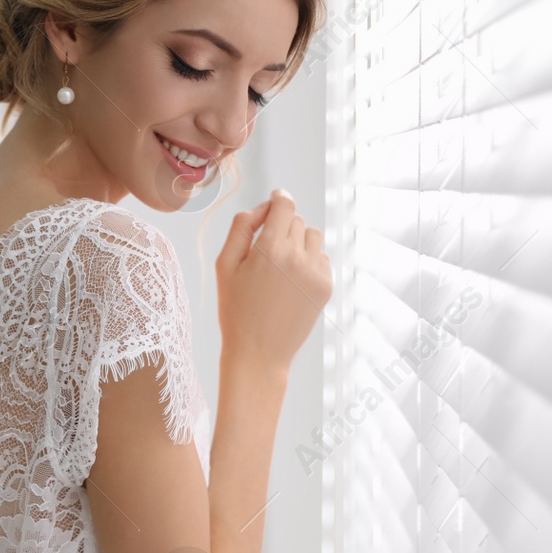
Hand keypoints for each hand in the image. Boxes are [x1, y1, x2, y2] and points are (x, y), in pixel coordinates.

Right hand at [215, 190, 331, 372]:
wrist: (258, 353)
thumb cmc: (236, 309)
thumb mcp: (225, 264)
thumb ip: (242, 226)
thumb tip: (265, 206)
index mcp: (270, 248)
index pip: (285, 205)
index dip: (279, 198)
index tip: (276, 200)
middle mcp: (298, 257)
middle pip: (297, 220)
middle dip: (283, 226)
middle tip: (266, 249)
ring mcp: (316, 273)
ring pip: (313, 236)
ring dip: (299, 241)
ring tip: (280, 265)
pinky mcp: (326, 287)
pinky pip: (322, 258)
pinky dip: (310, 261)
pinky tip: (292, 281)